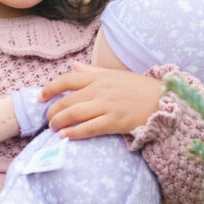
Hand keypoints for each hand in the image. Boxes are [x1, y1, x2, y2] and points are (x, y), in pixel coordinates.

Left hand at [39, 62, 162, 139]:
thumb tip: (73, 66)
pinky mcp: (114, 121)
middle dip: (52, 111)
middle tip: (47, 119)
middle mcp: (99, 90)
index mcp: (98, 77)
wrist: (163, 99)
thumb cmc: (138, 88)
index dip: (49, 89)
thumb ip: (93, 72)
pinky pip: (89, 128)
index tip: (40, 97)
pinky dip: (74, 133)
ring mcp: (106, 105)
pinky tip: (65, 137)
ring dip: (59, 123)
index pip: (67, 80)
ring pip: (74, 114)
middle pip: (66, 100)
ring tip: (53, 129)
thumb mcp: (115, 75)